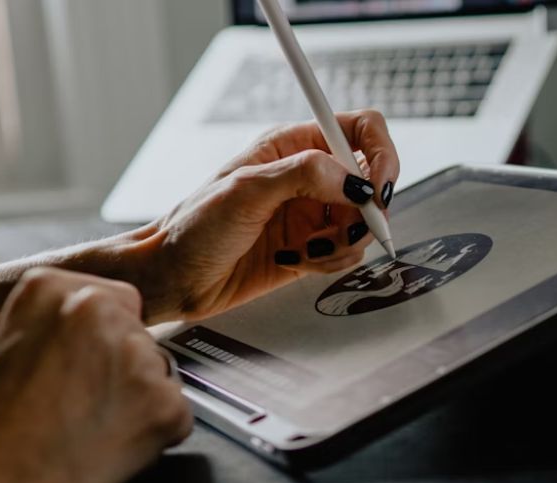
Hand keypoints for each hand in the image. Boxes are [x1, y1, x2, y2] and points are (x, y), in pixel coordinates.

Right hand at [0, 268, 191, 482]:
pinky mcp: (167, 403)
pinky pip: (177, 415)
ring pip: (160, 372)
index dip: (103, 339)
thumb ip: (37, 328)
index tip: (87, 362)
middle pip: (140, 334)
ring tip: (96, 427)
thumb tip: (56, 333)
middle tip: (90, 402)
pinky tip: (116, 447)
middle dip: (123, 366)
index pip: (115, 301)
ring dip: (140, 397)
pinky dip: (157, 434)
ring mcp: (139, 356)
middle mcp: (100, 310)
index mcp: (52, 288)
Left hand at [143, 112, 399, 322]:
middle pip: (371, 183)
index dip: (381, 155)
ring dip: (343, 243)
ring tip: (306, 250)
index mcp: (294, 145)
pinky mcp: (313, 247)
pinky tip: (296, 261)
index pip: (361, 131)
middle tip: (339, 230)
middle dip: (364, 212)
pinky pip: (348, 253)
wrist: (175, 277)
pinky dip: (330, 262)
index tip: (377, 190)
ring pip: (363, 223)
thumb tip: (355, 181)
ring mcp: (313, 212)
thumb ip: (305, 175)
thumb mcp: (246, 190)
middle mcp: (310, 176)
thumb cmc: (195, 227)